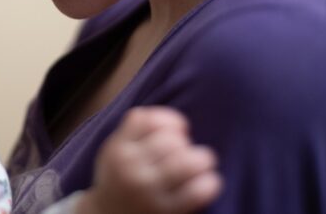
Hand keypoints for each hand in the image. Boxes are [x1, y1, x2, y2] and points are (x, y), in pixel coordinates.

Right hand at [79, 107, 221, 213]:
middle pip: (172, 141)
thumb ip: (137, 127)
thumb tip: (179, 123)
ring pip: (188, 162)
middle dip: (185, 143)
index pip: (151, 121)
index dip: (172, 121)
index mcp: (118, 149)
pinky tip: (207, 181)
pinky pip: (198, 191)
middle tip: (185, 152)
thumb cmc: (120, 176)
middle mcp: (131, 170)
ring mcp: (148, 192)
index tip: (178, 131)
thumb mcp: (116, 147)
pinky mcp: (165, 211)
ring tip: (202, 163)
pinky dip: (209, 183)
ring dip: (202, 159)